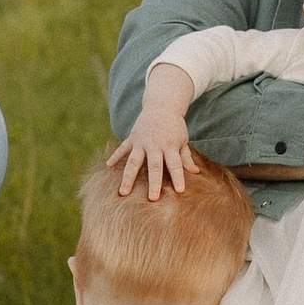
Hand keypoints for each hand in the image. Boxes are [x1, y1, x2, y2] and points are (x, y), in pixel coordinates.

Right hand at [110, 84, 197, 202]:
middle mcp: (155, 145)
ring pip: (134, 161)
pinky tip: (108, 166)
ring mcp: (141, 141)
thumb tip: (195, 173)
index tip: (180, 191)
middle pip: (154, 166)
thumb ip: (186, 157)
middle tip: (152, 199)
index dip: (178, 177)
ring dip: (128, 177)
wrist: (162, 105)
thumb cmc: (174, 126)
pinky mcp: (132, 138)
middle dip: (153, 183)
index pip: (175, 164)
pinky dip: (115, 157)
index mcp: (170, 146)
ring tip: (123, 192)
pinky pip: (122, 149)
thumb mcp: (183, 140)